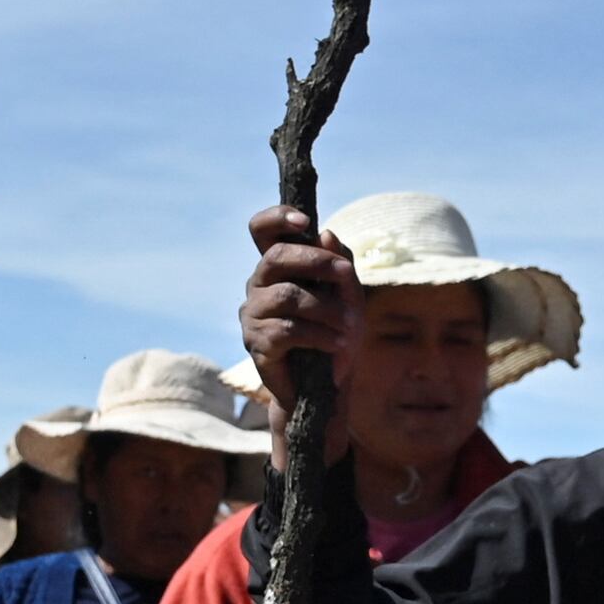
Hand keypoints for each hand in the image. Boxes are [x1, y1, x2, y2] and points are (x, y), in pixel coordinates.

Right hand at [239, 204, 361, 383]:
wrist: (329, 386)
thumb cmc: (337, 334)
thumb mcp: (348, 295)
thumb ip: (340, 264)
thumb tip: (326, 234)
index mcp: (278, 267)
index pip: (261, 230)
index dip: (276, 217)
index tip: (305, 220)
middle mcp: (259, 285)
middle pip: (276, 257)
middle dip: (316, 261)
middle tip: (345, 275)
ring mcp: (254, 315)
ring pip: (288, 296)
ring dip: (327, 308)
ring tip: (349, 326)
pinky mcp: (257, 344)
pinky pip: (287, 330)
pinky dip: (320, 334)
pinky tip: (337, 344)